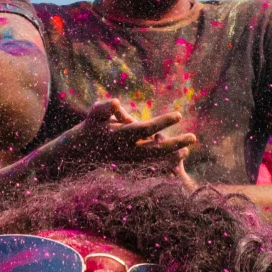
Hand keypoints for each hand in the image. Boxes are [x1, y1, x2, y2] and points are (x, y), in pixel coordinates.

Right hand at [55, 97, 198, 172]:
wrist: (78, 153)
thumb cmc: (89, 128)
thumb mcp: (94, 115)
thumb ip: (105, 108)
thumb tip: (117, 102)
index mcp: (122, 135)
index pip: (146, 128)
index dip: (162, 122)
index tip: (179, 115)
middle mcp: (127, 151)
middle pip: (156, 149)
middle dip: (175, 143)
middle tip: (193, 138)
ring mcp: (129, 161)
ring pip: (155, 161)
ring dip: (171, 156)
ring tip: (186, 150)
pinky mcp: (129, 167)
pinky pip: (150, 168)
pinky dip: (163, 167)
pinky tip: (175, 163)